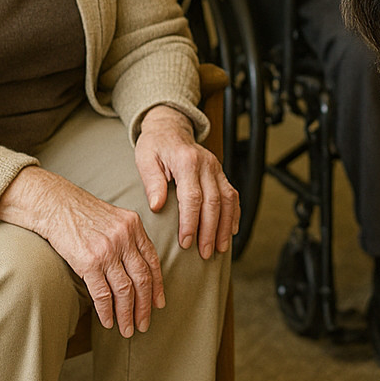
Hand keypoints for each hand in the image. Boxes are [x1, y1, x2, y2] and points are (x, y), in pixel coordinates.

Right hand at [0, 166, 164, 337]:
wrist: (54, 205)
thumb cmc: (82, 213)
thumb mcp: (114, 218)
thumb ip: (128, 238)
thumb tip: (137, 267)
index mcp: (134, 227)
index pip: (152, 262)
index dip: (158, 286)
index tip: (159, 303)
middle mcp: (125, 238)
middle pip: (142, 279)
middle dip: (145, 306)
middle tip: (144, 323)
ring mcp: (108, 250)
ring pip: (125, 290)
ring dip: (127, 314)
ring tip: (127, 329)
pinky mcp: (88, 262)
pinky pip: (102, 293)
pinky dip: (106, 310)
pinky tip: (108, 321)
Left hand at [136, 105, 239, 258]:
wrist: (170, 127)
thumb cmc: (155, 145)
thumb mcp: (145, 159)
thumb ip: (152, 182)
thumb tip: (157, 206)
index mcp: (187, 162)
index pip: (192, 197)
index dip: (191, 222)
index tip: (186, 242)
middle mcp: (207, 165)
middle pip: (214, 202)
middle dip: (210, 230)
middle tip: (205, 253)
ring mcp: (217, 168)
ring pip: (228, 200)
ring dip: (225, 226)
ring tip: (220, 248)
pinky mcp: (221, 173)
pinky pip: (233, 195)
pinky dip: (234, 214)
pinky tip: (231, 231)